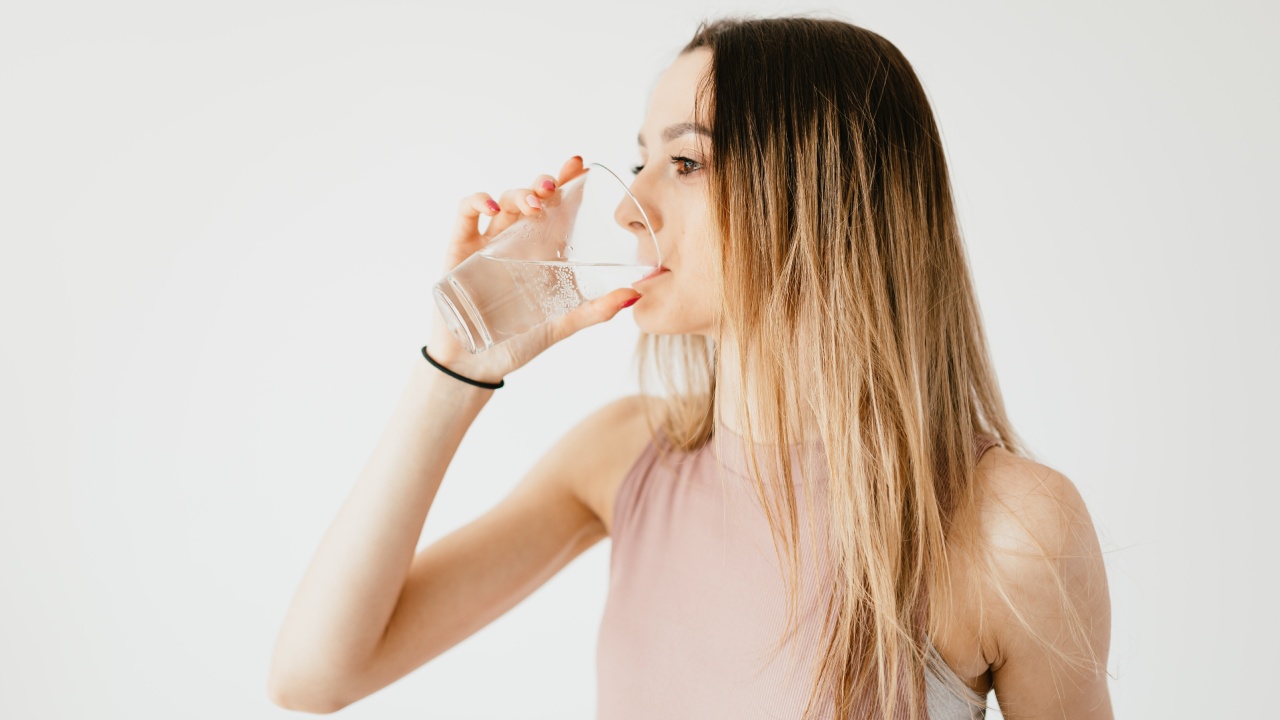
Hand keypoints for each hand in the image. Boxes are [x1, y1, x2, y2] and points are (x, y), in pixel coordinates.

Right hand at [427, 155, 642, 383]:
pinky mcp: (459, 250)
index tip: (581, 165)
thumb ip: (596, 310)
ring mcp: (487, 243)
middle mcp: (516, 241)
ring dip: (518, 194)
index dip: (568, 183)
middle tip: (555, 184)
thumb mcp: (562, 324)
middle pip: (531, 198)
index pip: (558, 208)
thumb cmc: (518, 342)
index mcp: (542, 252)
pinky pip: (465, 215)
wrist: (476, 366)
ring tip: (534, 202)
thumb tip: (635, 295)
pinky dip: (476, 203)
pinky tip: (491, 208)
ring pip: (502, 202)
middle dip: (544, 183)